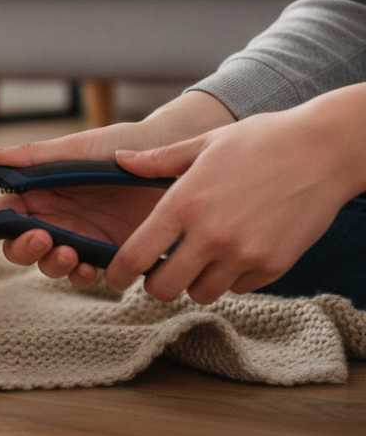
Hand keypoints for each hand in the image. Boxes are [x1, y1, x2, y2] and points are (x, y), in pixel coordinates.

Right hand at [0, 91, 235, 286]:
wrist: (170, 156)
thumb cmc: (120, 146)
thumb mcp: (74, 148)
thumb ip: (31, 156)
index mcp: (39, 192)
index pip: (3, 217)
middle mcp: (56, 218)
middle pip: (20, 247)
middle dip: (22, 249)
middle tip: (40, 237)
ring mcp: (81, 238)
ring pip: (50, 264)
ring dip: (52, 263)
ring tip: (69, 252)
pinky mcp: (110, 254)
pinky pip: (87, 275)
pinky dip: (83, 275)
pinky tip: (89, 266)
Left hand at [106, 85, 365, 303]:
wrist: (323, 151)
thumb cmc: (258, 141)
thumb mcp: (203, 144)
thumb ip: (156, 160)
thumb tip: (119, 159)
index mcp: (184, 203)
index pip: (136, 255)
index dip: (118, 273)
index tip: (113, 277)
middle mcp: (211, 235)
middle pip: (163, 288)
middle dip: (155, 283)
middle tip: (159, 268)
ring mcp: (244, 254)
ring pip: (200, 293)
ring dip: (194, 281)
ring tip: (200, 256)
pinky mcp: (273, 267)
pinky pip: (238, 288)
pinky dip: (230, 277)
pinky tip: (235, 249)